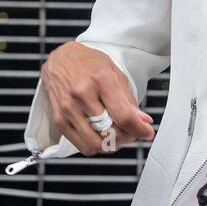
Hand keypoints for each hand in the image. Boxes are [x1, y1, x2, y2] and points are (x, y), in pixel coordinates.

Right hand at [40, 42, 154, 155]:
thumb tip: (143, 121)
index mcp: (100, 79)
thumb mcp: (115, 73)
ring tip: (118, 134)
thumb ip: (129, 100)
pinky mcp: (59, 120)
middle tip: (133, 131)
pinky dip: (97, 146)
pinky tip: (103, 135)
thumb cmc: (88, 63)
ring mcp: (68, 109)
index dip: (139, 129)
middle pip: (109, 132)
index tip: (147, 132)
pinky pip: (82, 146)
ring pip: (95, 144)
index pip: (122, 115)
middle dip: (127, 137)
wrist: (60, 59)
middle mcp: (81, 95)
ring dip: (111, 144)